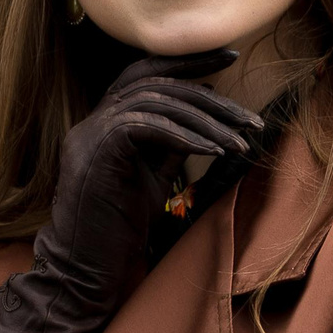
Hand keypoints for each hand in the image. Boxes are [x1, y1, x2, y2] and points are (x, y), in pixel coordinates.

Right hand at [0, 52, 262, 332]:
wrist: (83, 275)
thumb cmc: (116, 234)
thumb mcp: (150, 181)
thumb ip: (168, 148)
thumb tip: (204, 123)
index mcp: (101, 124)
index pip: (142, 72)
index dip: (186, 61)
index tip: (229, 58)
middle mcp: (91, 122)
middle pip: (154, 81)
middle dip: (209, 93)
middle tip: (248, 117)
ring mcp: (89, 136)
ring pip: (155, 101)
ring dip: (206, 120)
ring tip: (240, 142)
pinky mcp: (97, 154)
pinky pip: (146, 126)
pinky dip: (185, 135)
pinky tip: (214, 152)